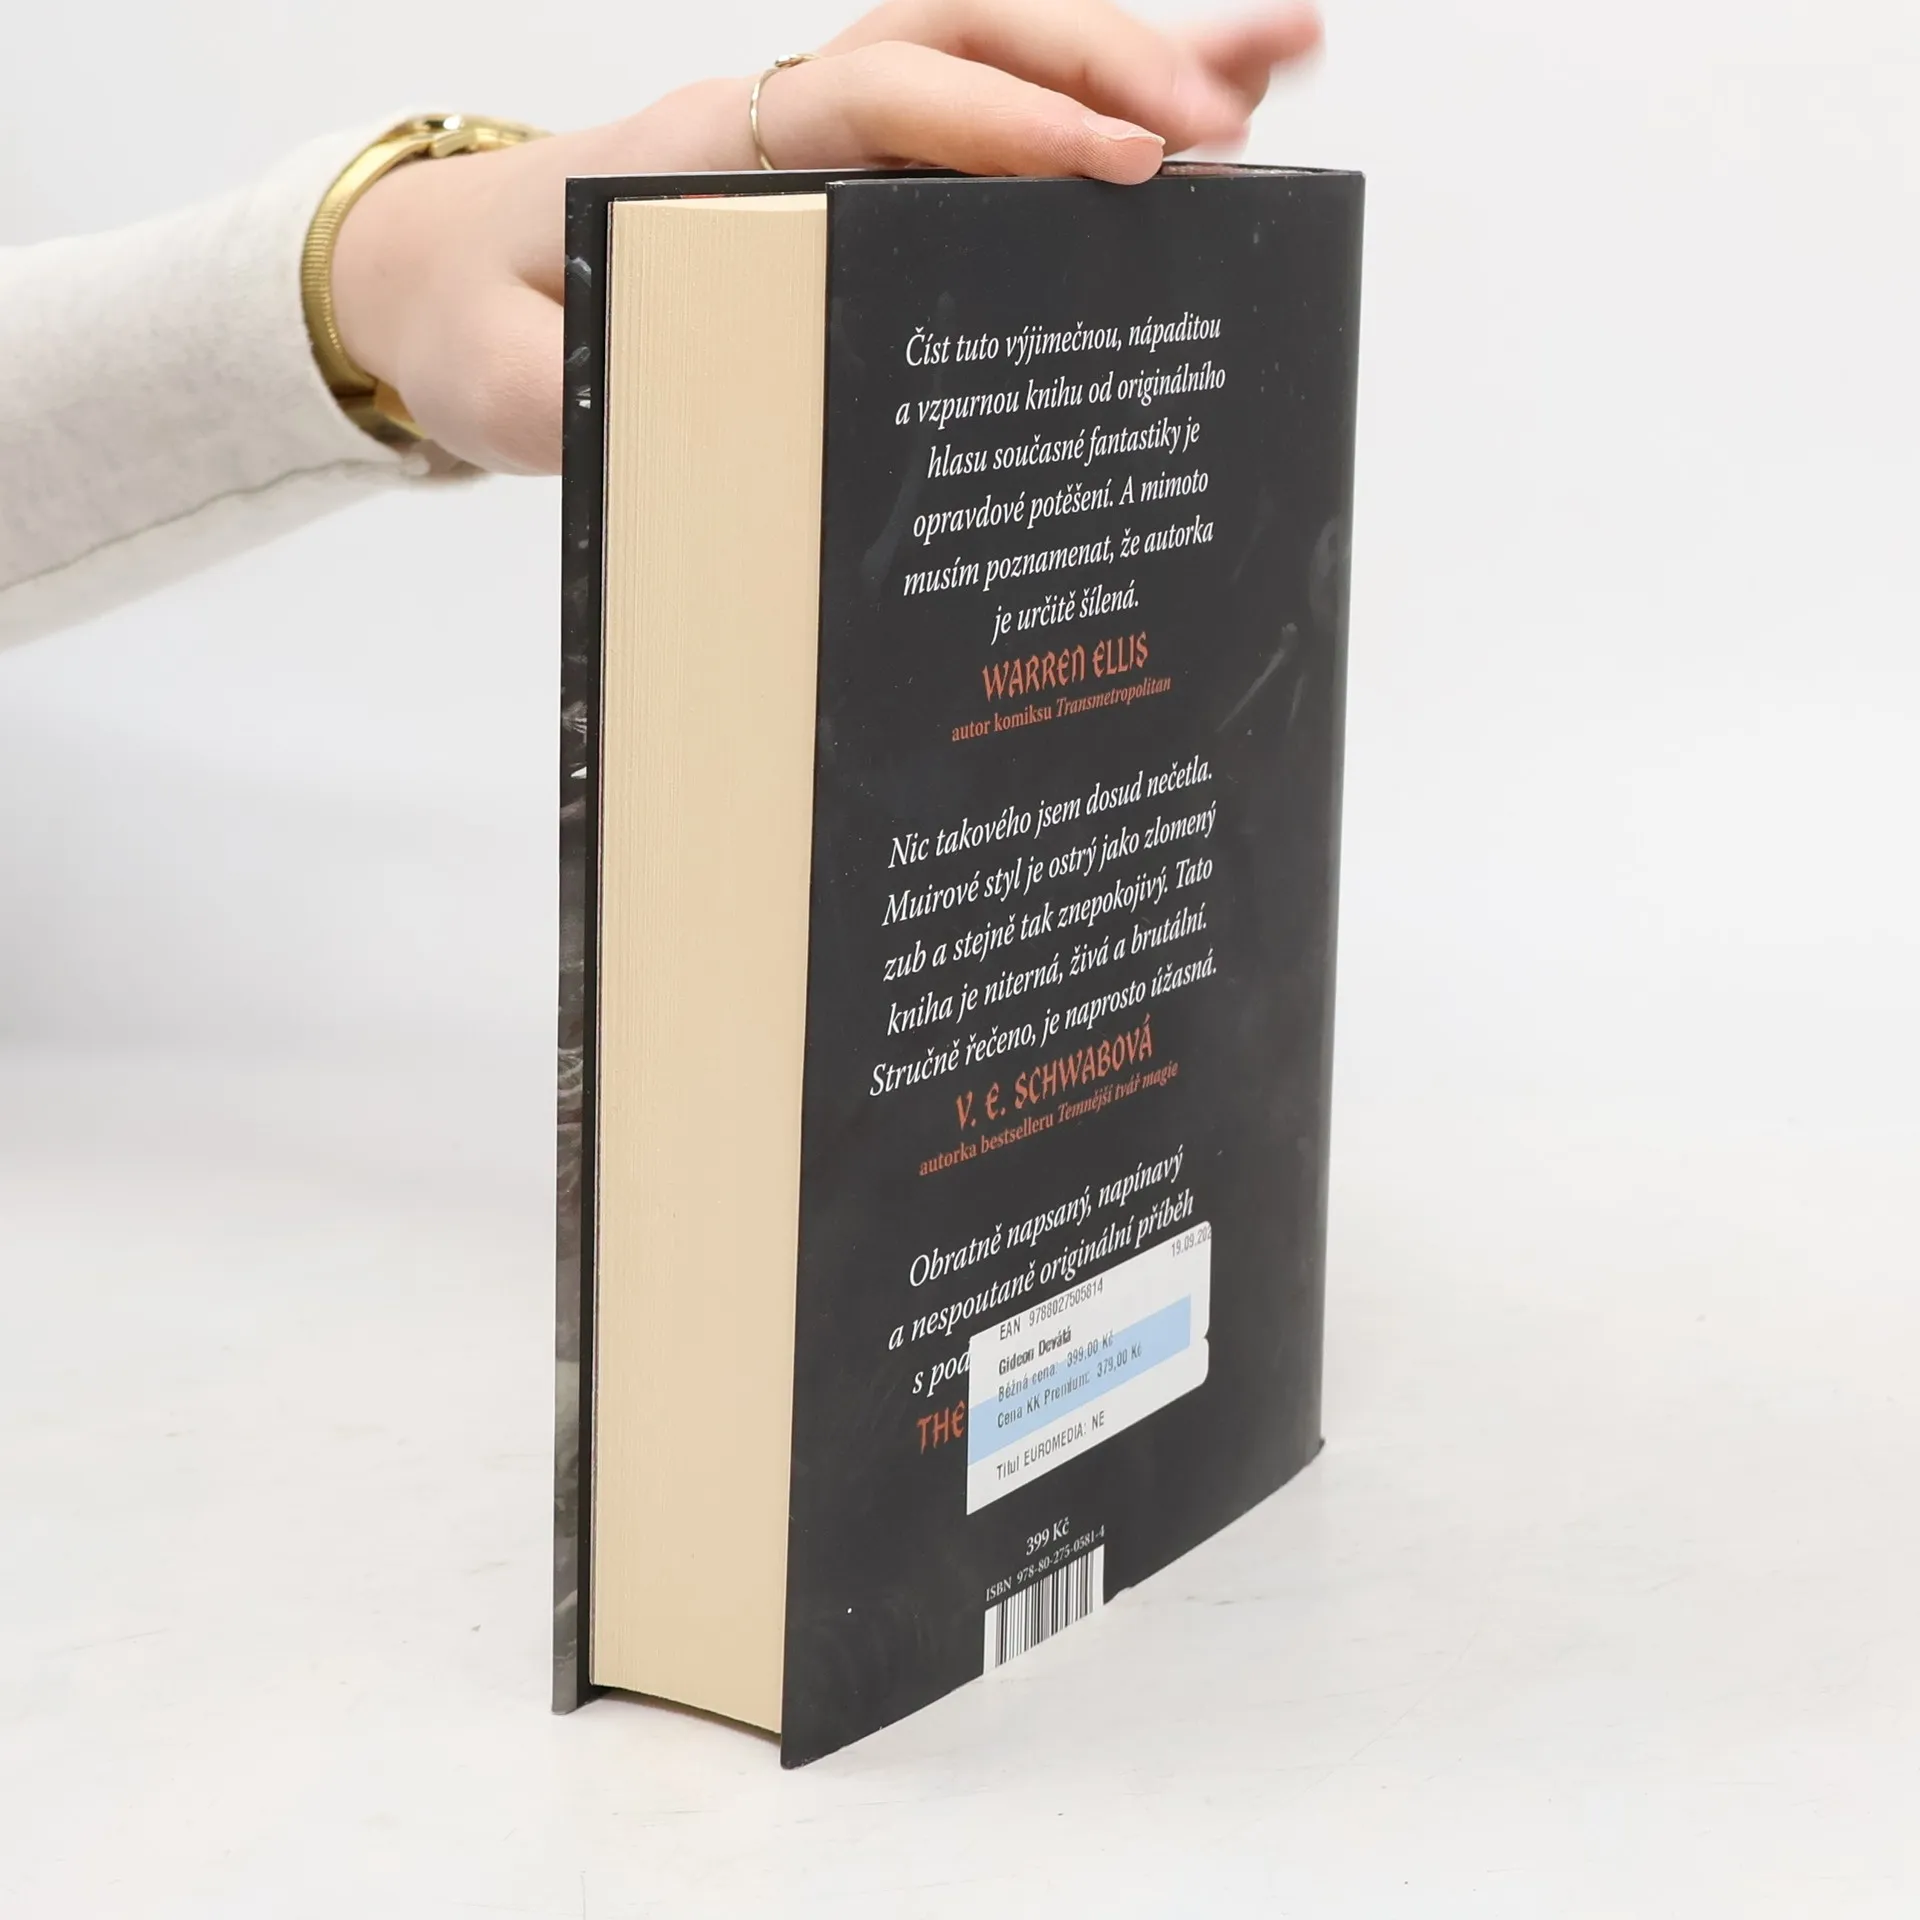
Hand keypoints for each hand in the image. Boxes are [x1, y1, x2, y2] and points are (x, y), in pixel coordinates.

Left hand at [330, 0, 1322, 474]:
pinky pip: (985, 120)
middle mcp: (788, 120)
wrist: (444, 282)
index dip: (1005, 119)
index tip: (1117, 163)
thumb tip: (723, 419)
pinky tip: (1211, 108)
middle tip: (1221, 134)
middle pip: (967, 39)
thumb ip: (590, 388)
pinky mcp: (858, 178)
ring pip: (998, 56)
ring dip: (1134, 52)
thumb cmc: (482, 322)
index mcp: (715, 150)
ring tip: (1280, 65)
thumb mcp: (511, 378)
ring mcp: (831, 140)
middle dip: (1100, 68)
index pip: (883, 99)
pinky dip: (1094, 101)